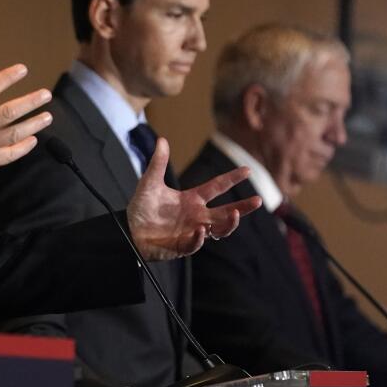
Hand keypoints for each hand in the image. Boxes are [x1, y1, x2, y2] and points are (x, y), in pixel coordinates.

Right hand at [0, 50, 52, 191]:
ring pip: (12, 135)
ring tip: (48, 116)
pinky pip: (9, 156)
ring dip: (33, 125)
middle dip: (29, 103)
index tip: (22, 70)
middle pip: (7, 114)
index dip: (7, 78)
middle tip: (46, 94)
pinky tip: (33, 138)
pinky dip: (23, 148)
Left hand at [126, 137, 261, 260]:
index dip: (231, 178)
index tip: (247, 170)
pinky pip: (195, 243)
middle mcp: (196, 216)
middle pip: (225, 212)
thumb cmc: (141, 208)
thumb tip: (162, 140)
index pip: (216, 187)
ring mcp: (192, 231)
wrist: (128, 230)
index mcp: (192, 199)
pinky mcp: (183, 245)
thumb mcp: (150, 183)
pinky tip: (201, 229)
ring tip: (234, 214)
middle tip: (258, 201)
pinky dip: (199, 237)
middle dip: (243, 208)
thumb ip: (158, 164)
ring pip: (218, 230)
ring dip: (228, 223)